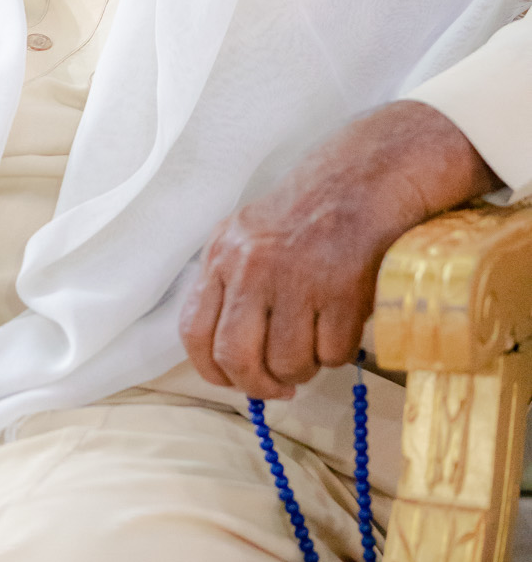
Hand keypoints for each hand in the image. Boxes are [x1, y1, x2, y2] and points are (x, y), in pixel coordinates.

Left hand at [179, 101, 498, 398]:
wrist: (367, 175)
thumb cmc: (308, 212)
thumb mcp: (249, 237)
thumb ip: (231, 286)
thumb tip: (228, 359)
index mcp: (223, 255)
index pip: (193, 332)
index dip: (213, 370)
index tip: (236, 380)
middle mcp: (252, 267)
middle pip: (237, 357)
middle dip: (259, 385)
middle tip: (280, 386)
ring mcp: (297, 278)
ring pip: (288, 362)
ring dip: (304, 370)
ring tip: (315, 349)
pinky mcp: (343, 289)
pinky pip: (333, 352)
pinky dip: (339, 353)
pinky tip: (343, 329)